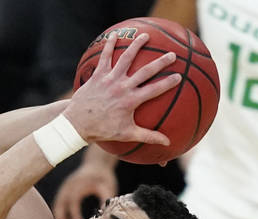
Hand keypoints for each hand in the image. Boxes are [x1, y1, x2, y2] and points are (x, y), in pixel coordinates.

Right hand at [52, 160, 117, 218]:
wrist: (96, 164)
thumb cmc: (103, 176)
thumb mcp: (108, 186)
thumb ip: (106, 199)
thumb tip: (104, 213)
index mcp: (79, 184)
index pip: (73, 202)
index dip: (74, 214)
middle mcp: (68, 186)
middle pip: (59, 205)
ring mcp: (64, 187)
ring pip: (57, 206)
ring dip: (60, 218)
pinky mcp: (63, 190)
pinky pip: (58, 204)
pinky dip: (60, 214)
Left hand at [64, 33, 180, 146]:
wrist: (78, 124)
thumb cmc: (103, 130)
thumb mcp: (127, 134)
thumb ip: (148, 136)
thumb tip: (167, 143)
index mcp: (131, 101)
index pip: (154, 90)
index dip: (168, 83)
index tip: (179, 76)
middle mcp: (122, 87)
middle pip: (145, 71)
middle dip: (160, 62)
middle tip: (172, 55)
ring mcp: (110, 79)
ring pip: (125, 59)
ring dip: (136, 46)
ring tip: (145, 36)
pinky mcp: (98, 75)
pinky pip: (104, 57)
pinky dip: (109, 45)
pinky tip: (115, 35)